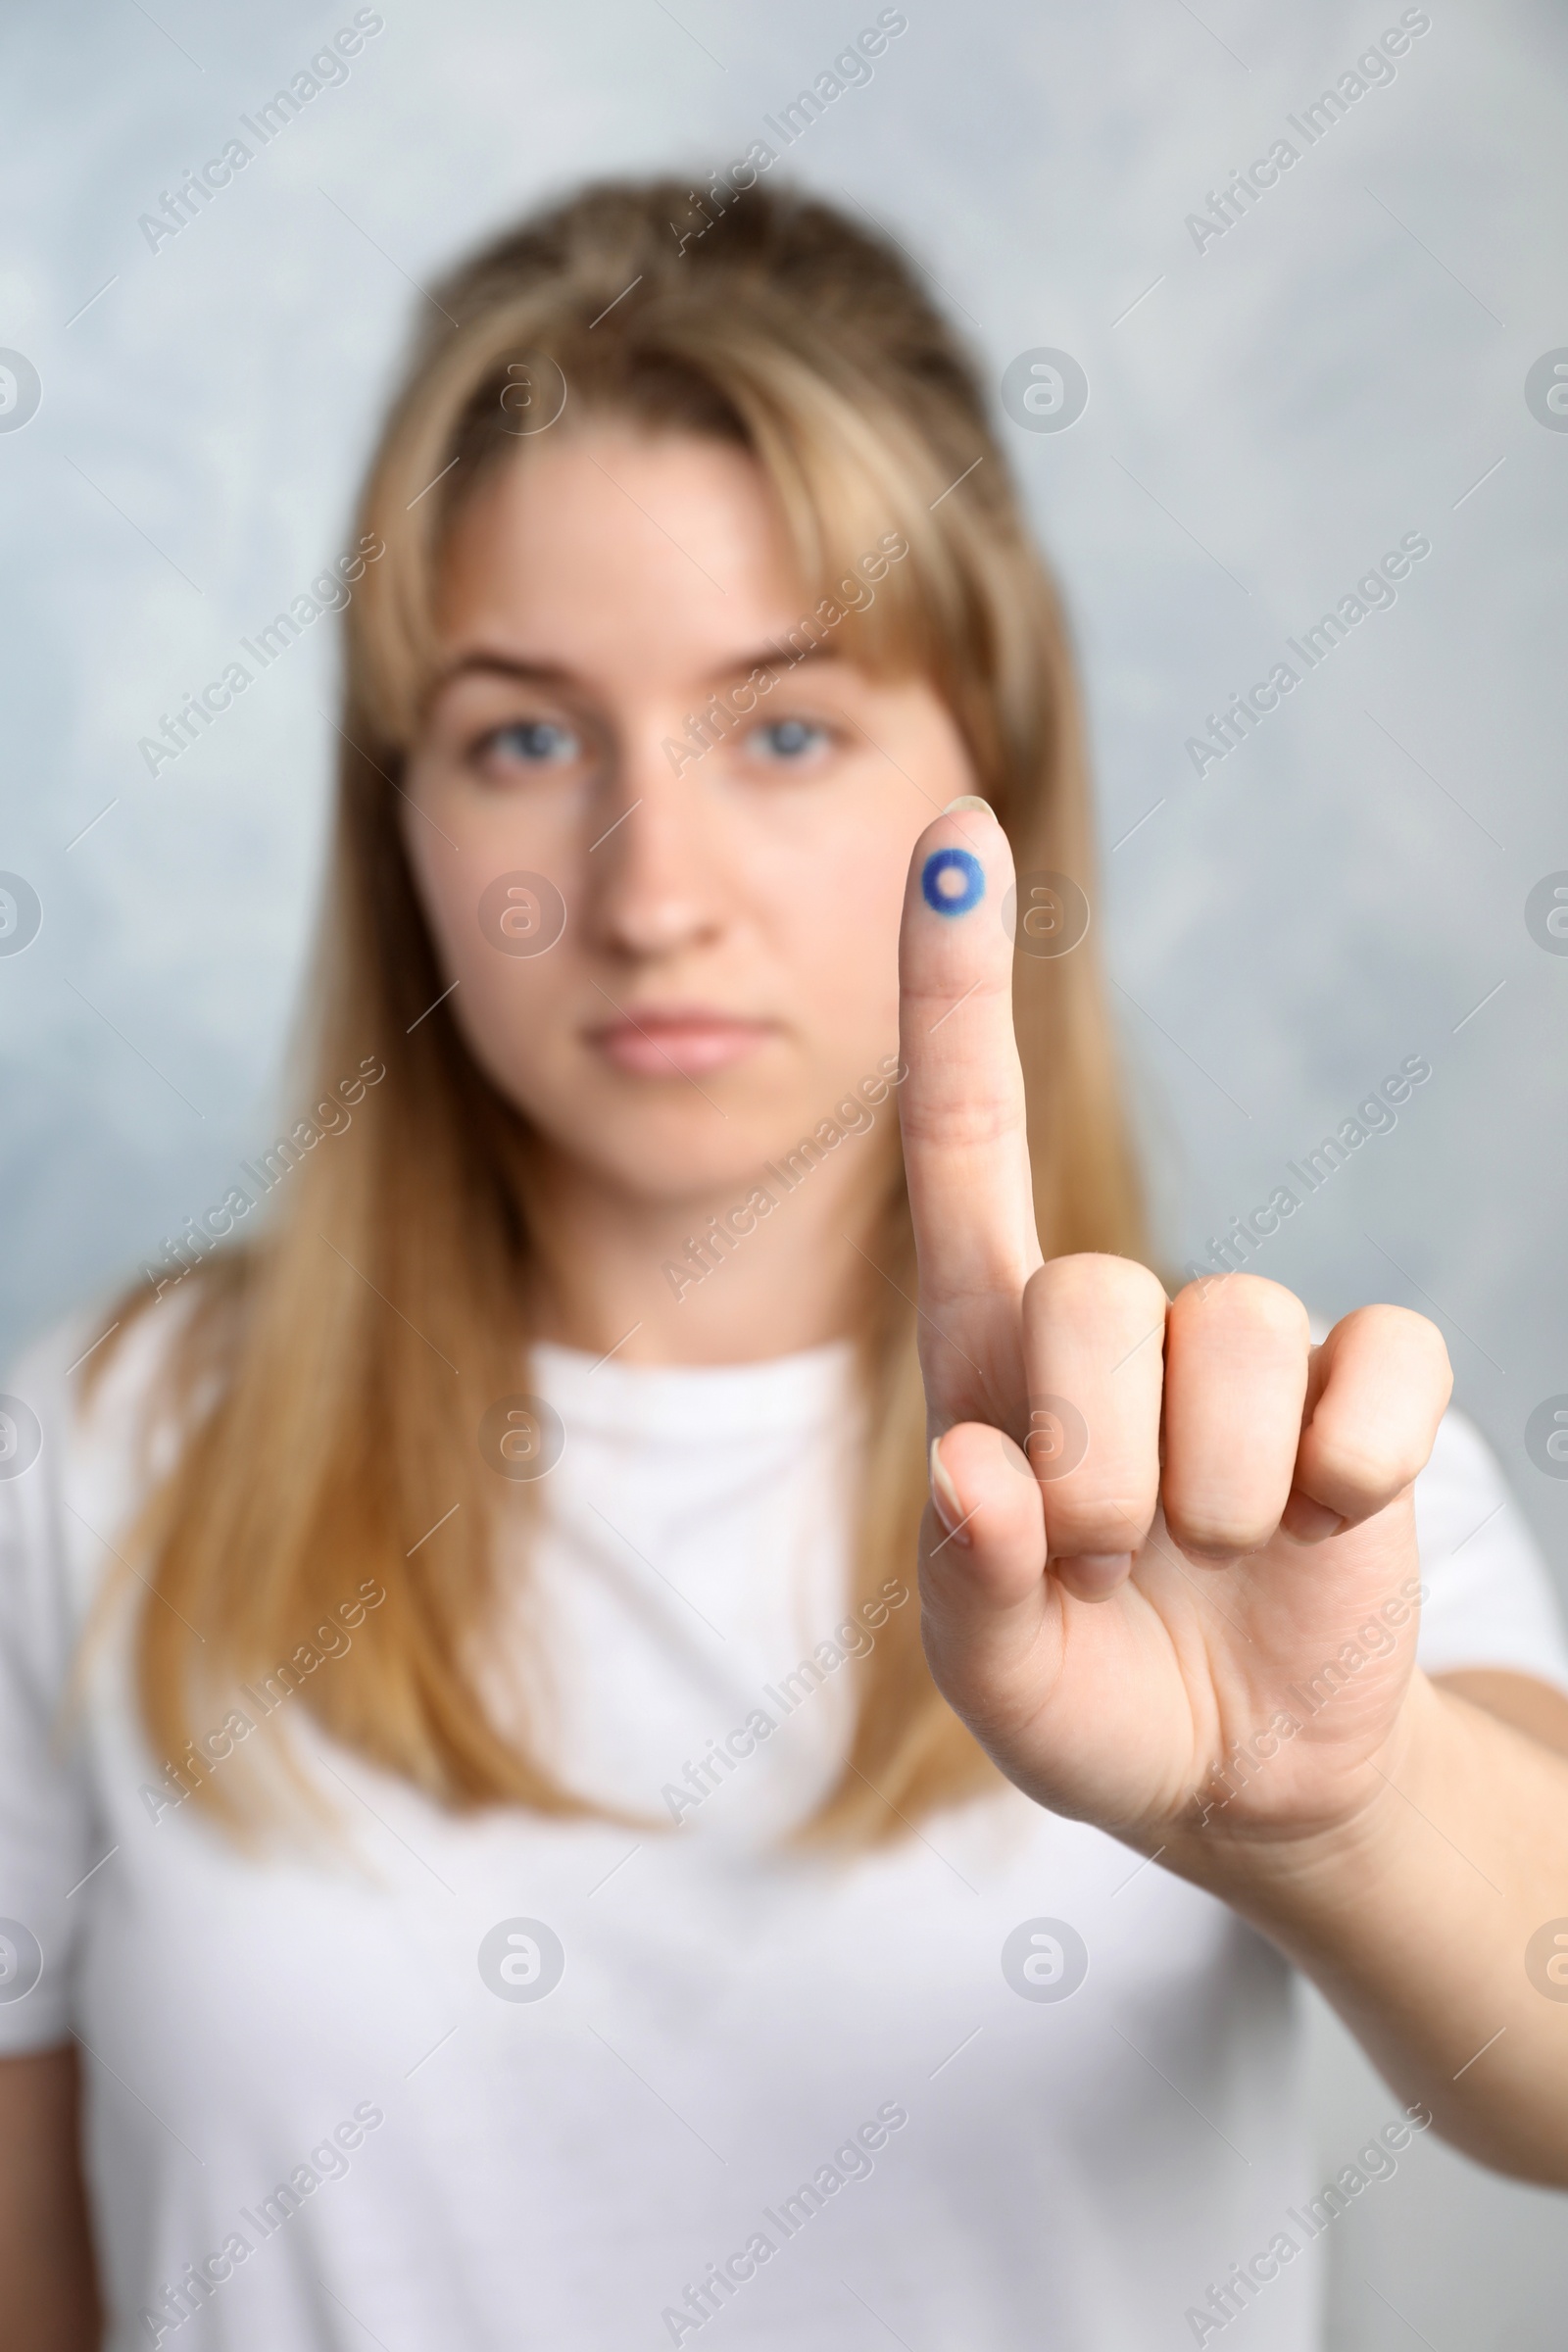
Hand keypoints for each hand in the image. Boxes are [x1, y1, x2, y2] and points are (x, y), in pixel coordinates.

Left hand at [898, 800, 1453, 1863]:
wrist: (1236, 1773)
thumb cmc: (1089, 1698)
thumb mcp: (999, 1676)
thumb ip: (974, 1581)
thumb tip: (975, 1469)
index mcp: (988, 1352)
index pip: (963, 1139)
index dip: (955, 987)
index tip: (953, 828)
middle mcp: (1114, 1321)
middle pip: (1091, 1290)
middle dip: (1093, 1464)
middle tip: (1112, 1558)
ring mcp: (1248, 1350)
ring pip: (1235, 1328)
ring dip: (1215, 1488)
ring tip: (1208, 1556)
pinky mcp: (1367, 1390)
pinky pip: (1384, 1363)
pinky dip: (1356, 1461)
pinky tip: (1324, 1517)